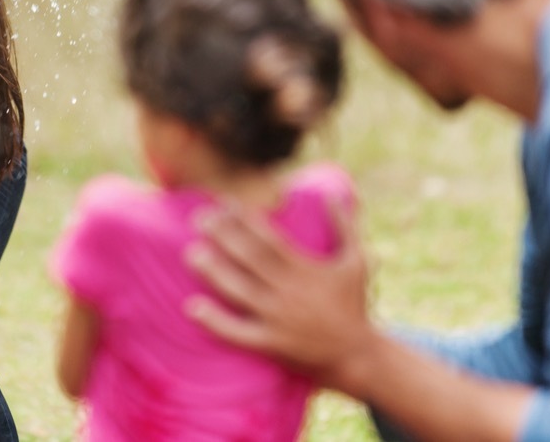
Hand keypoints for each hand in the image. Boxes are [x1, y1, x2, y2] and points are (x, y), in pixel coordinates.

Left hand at [185, 196, 375, 389]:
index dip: (246, 220)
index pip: (269, 238)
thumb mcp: (357, 261)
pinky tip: (193, 307)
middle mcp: (289, 292)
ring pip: (240, 292)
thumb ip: (344, 225)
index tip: (226, 204)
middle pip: (250, 259)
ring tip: (191, 253)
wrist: (356, 355)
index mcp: (305, 269)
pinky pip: (238, 333)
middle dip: (224, 236)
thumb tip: (330, 193)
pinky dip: (215, 322)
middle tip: (199, 218)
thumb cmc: (354, 304)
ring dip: (214, 272)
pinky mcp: (271, 344)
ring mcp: (278, 319)